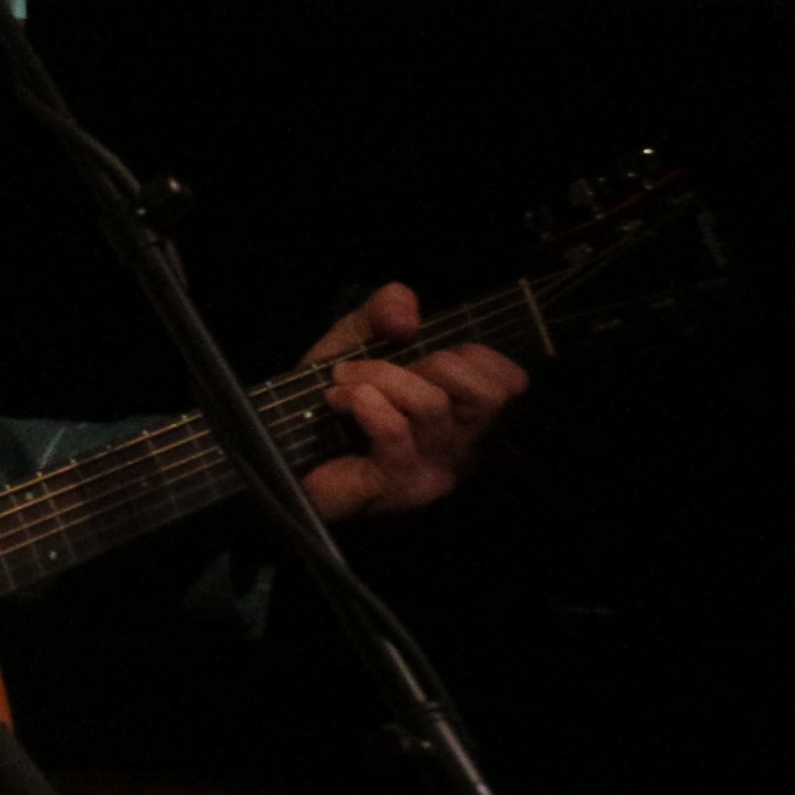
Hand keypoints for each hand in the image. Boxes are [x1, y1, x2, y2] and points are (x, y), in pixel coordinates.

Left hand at [296, 282, 527, 521]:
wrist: (285, 445)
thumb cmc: (335, 392)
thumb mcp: (360, 335)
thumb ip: (387, 309)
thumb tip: (408, 318)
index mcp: (467, 410)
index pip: (509, 382)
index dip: (473, 354)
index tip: (424, 350)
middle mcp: (464, 444)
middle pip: (487, 395)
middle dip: (431, 362)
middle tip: (376, 365)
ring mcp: (436, 469)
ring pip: (432, 405)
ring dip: (378, 377)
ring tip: (341, 382)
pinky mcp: (401, 486)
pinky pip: (395, 431)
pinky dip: (364, 402)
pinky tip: (339, 400)